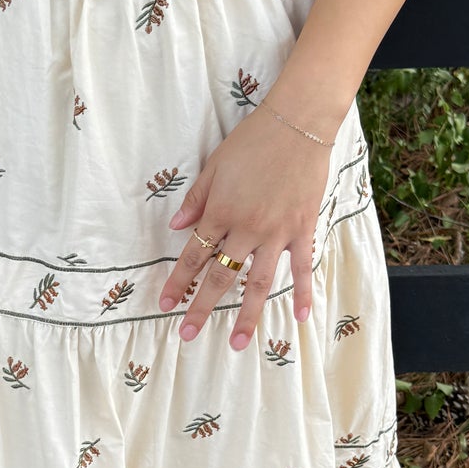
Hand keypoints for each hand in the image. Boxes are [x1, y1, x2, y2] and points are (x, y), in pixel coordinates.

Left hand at [158, 100, 342, 349]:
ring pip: (259, 283)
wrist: (298, 124)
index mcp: (220, 212)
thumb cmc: (252, 141)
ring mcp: (277, 233)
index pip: (193, 256)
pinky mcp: (303, 229)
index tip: (165, 306)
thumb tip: (175, 227)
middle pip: (221, 277)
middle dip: (202, 307)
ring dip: (247, 315)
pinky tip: (299, 317)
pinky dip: (302, 293)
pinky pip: (303, 268)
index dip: (177, 282)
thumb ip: (195, 199)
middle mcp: (246, 229)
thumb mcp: (214, 166)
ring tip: (238, 343)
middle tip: (188, 334)